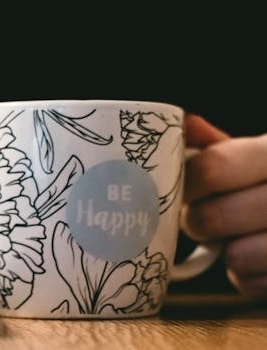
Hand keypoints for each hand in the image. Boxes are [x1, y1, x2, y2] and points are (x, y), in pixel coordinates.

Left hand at [182, 114, 266, 296]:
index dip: (188, 184)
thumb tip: (183, 126)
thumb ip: (222, 146)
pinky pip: (251, 284)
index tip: (185, 190)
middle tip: (202, 218)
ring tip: (234, 238)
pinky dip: (246, 276)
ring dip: (226, 252)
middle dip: (197, 221)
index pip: (213, 168)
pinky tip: (257, 259)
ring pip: (236, 257)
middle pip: (213, 218)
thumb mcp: (260, 155)